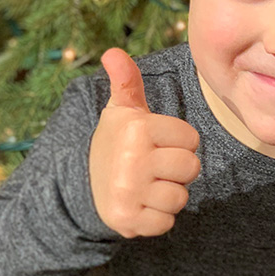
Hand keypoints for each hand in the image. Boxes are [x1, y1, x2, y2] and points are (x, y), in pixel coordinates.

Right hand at [89, 49, 200, 237]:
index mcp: (137, 129)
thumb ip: (126, 80)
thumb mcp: (122, 110)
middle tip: (153, 167)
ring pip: (180, 197)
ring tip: (147, 186)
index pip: (191, 139)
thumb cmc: (116, 143)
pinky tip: (142, 205)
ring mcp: (129, 192)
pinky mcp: (128, 220)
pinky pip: (167, 223)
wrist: (83, 185)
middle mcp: (132, 160)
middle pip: (191, 168)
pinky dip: (157, 219)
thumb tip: (113, 52)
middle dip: (177, 170)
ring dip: (168, 195)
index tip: (155, 144)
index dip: (178, 142)